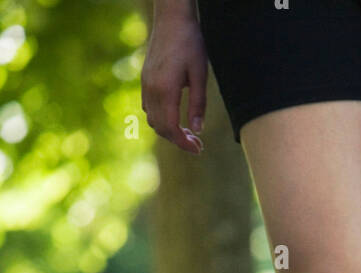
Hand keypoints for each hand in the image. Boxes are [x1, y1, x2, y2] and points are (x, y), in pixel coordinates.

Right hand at [141, 8, 207, 152]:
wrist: (172, 19)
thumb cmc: (190, 43)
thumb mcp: (200, 75)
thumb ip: (198, 104)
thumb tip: (198, 130)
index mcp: (165, 90)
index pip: (171, 128)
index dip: (184, 143)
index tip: (198, 149)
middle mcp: (152, 89)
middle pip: (160, 128)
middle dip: (178, 140)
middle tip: (197, 144)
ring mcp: (146, 84)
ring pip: (153, 120)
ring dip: (169, 131)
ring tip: (187, 132)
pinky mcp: (145, 79)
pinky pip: (149, 108)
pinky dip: (160, 118)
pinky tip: (175, 116)